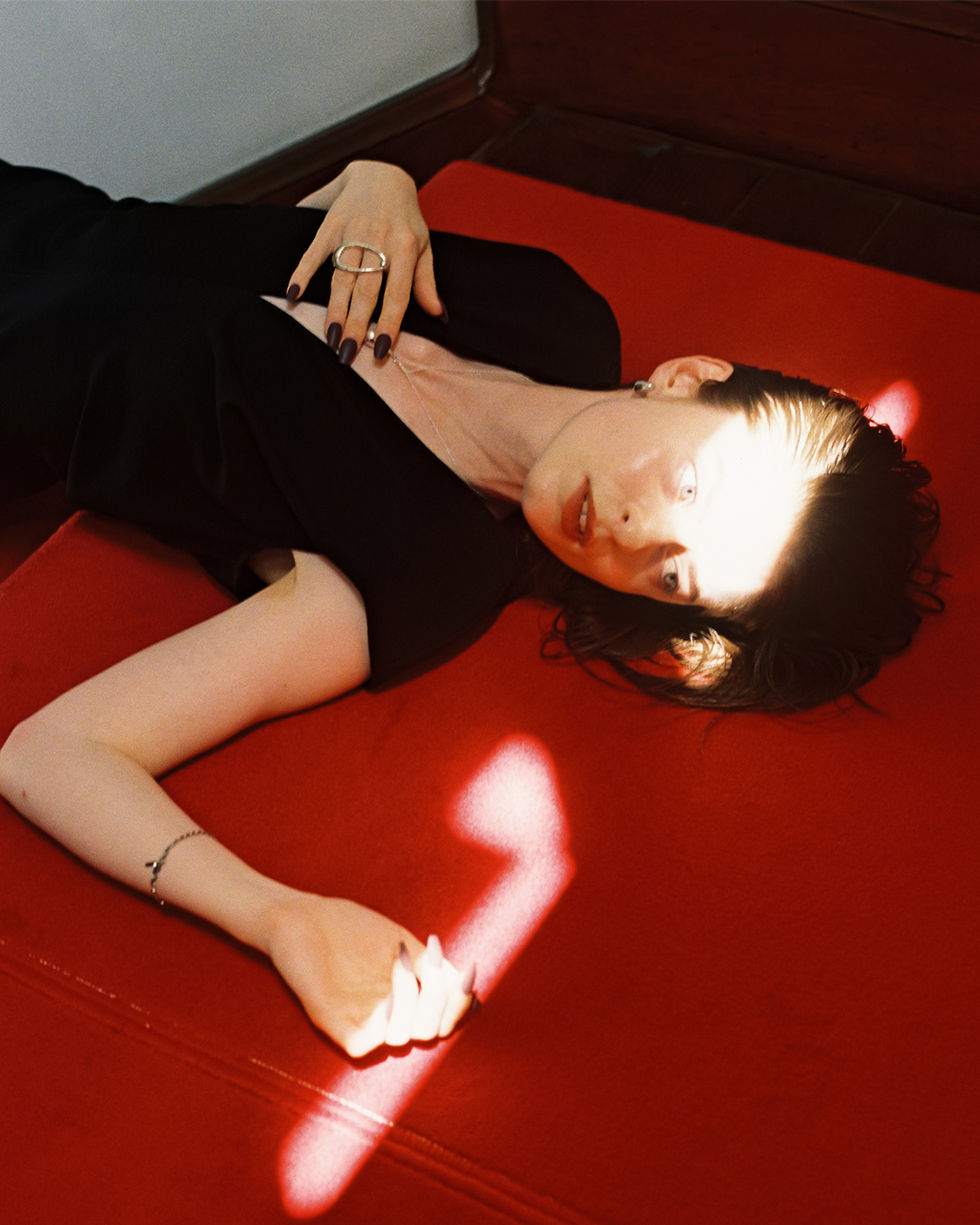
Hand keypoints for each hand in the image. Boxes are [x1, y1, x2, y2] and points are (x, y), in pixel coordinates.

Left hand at [264, 892, 475, 1058]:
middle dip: (442, 997)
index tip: (466, 971)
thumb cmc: (348, 926)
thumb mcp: (401, 940)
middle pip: (430, 1032)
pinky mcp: (332, 1023)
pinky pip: (368, 1041)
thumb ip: (431, 965)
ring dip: (414, 996)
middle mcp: (383, 1016)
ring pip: (404, 1036)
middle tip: (431, 960)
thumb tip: (468, 983)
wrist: (299, 916)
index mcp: (402, 1001)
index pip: (443, 1023)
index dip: (460, 1004)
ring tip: (402, 960)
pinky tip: (392, 973)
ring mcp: (357, 1021)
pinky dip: (390, 1011)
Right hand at [286, 161, 442, 362]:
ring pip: (341, 278)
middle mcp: (378, 239)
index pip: (397, 294)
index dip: (390, 324)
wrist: (380, 174)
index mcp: (405, 247)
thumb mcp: (423, 245)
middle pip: (365, 290)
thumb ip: (426, 280)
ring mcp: (352, 231)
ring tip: (330, 338)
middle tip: (348, 354)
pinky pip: (314, 252)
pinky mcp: (331, 224)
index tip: (382, 351)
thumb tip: (439, 314)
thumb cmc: (406, 218)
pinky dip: (302, 272)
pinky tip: (292, 295)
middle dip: (357, 324)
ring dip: (334, 310)